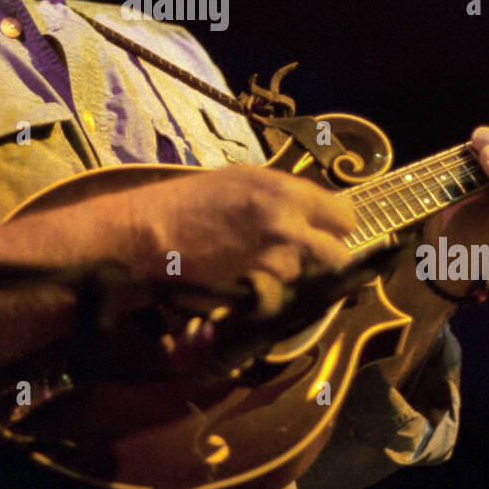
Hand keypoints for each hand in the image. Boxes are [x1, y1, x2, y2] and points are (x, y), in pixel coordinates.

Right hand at [122, 164, 356, 287]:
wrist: (143, 234)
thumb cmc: (185, 204)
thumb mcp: (240, 182)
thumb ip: (282, 199)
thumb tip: (310, 218)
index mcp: (286, 192)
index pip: (345, 218)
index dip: (331, 230)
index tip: (318, 237)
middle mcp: (289, 225)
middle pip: (338, 256)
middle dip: (323, 263)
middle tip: (299, 265)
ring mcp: (275, 264)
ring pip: (312, 285)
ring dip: (296, 286)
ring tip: (268, 281)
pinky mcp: (258, 297)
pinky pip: (284, 306)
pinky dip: (273, 306)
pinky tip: (252, 295)